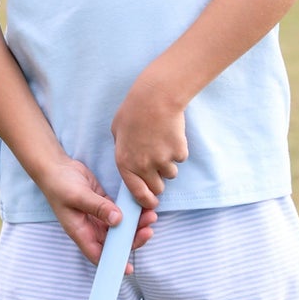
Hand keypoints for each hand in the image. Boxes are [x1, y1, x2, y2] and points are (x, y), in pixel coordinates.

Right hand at [38, 155, 156, 267]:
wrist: (55, 167)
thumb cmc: (59, 184)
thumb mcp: (78, 196)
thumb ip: (98, 208)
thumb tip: (118, 220)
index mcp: (81, 232)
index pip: (98, 254)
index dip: (113, 263)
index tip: (129, 268)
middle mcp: (91, 228)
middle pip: (115, 242)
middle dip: (133, 238)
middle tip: (148, 228)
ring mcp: (99, 217)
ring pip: (121, 228)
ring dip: (136, 225)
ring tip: (150, 215)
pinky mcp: (104, 205)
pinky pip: (122, 213)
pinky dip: (133, 212)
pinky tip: (143, 207)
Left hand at [111, 77, 187, 206]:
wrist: (156, 97)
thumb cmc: (134, 110)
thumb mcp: (117, 131)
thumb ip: (123, 150)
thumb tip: (129, 161)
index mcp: (125, 162)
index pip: (136, 192)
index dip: (145, 200)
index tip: (151, 202)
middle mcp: (144, 166)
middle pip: (157, 187)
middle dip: (158, 180)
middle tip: (158, 165)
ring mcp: (163, 160)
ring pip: (171, 173)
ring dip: (169, 163)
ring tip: (163, 142)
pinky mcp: (179, 152)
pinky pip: (180, 158)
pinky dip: (178, 150)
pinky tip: (171, 134)